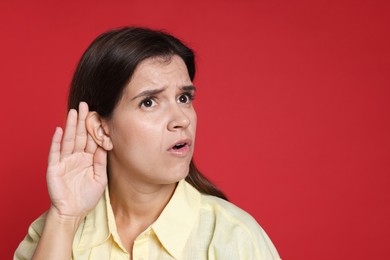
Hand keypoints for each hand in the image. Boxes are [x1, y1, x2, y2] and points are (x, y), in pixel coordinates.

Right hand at [46, 102, 106, 218]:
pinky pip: (55, 152)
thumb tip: (106, 144)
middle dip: (82, 120)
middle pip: (79, 135)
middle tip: (85, 105)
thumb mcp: (100, 177)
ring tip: (74, 111)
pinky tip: (59, 130)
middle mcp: (76, 157)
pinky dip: (56, 141)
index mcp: (87, 158)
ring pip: (68, 140)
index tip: (99, 113)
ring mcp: (64, 161)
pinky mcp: (54, 168)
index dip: (94, 128)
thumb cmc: (87, 196)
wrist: (73, 212)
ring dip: (70, 126)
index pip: (91, 140)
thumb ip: (101, 161)